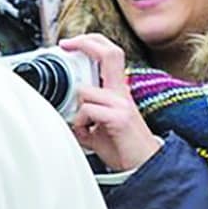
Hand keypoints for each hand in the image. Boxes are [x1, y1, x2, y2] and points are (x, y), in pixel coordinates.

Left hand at [59, 34, 164, 171]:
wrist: (144, 166)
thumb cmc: (122, 147)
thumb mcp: (98, 127)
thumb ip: (83, 116)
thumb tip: (63, 113)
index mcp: (118, 91)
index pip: (109, 54)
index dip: (90, 42)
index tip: (68, 43)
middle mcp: (121, 93)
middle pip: (110, 53)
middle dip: (85, 43)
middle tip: (66, 45)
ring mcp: (122, 104)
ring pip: (86, 90)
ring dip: (76, 109)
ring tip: (82, 126)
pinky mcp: (120, 118)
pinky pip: (88, 110)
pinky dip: (81, 123)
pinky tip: (88, 134)